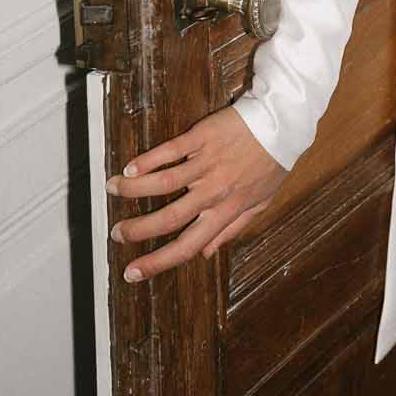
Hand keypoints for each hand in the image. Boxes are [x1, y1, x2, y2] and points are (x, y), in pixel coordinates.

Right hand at [105, 104, 286, 282]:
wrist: (283, 123)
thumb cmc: (272, 163)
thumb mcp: (260, 203)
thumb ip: (232, 229)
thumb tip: (206, 253)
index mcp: (226, 211)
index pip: (187, 246)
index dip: (157, 263)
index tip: (133, 273)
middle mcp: (214, 191)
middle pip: (168, 218)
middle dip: (137, 230)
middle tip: (116, 233)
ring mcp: (207, 163)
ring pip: (163, 182)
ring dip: (133, 190)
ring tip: (113, 191)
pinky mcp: (203, 137)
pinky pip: (171, 150)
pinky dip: (148, 160)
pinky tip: (131, 167)